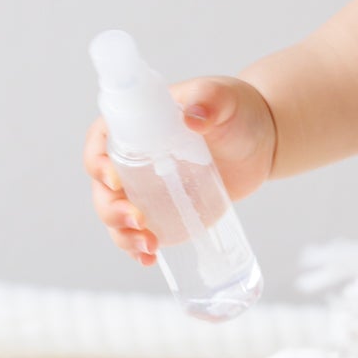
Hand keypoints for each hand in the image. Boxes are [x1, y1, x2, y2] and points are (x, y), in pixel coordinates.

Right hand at [84, 76, 277, 265]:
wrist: (260, 142)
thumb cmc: (237, 111)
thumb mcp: (224, 99)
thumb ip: (209, 99)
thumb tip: (193, 115)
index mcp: (136, 124)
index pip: (101, 140)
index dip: (97, 161)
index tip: (114, 179)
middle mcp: (133, 158)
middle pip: (103, 187)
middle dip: (111, 208)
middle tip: (138, 220)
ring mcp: (146, 188)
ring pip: (116, 215)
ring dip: (123, 234)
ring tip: (149, 246)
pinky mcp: (164, 211)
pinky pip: (140, 232)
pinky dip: (138, 249)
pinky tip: (150, 258)